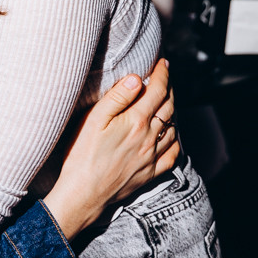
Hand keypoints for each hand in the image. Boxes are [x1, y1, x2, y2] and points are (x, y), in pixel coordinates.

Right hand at [44, 60, 178, 236]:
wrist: (83, 194)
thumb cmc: (82, 156)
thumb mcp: (93, 120)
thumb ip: (117, 97)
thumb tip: (136, 79)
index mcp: (135, 121)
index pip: (157, 90)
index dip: (162, 74)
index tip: (163, 63)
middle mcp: (149, 138)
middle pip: (169, 107)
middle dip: (169, 89)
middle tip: (165, 79)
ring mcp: (152, 157)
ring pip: (174, 129)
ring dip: (173, 112)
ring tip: (166, 103)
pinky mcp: (150, 173)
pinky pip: (173, 154)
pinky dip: (175, 141)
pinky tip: (171, 136)